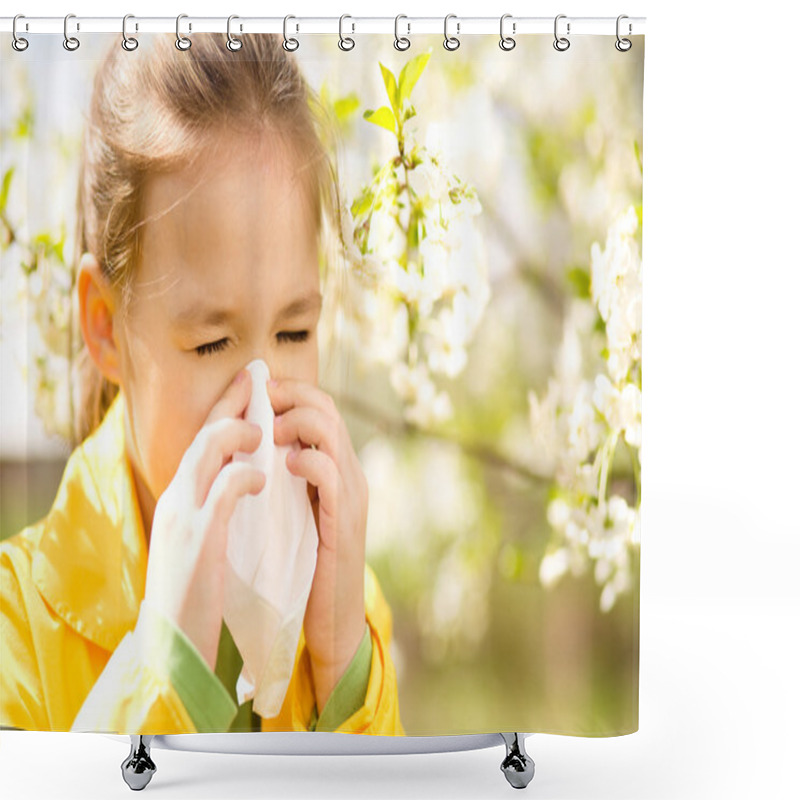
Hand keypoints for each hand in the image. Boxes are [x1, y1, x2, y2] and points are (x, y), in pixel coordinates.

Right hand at [143, 368, 265, 671]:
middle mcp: (176, 499)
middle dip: (232, 403)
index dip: (224, 408)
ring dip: (239, 431)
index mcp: (179, 499)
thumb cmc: (192, 595)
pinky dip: (244, 476)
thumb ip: (211, 509)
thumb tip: (238, 480)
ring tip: (264, 431)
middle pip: (203, 432)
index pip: (201, 440)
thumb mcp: (198, 542)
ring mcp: (184, 516)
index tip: (248, 384)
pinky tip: (262, 478)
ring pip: (207, 449)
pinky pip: (223, 489)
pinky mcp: (200, 539)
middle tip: (259, 381)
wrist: (171, 648)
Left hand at [267, 377, 367, 711]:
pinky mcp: (345, 516)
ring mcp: (351, 492)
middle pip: (328, 408)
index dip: (289, 390)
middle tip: (259, 398)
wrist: (332, 618)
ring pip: (330, 431)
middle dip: (291, 394)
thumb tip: (250, 447)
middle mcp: (348, 471)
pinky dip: (305, 459)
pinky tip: (282, 465)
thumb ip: (282, 480)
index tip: (255, 387)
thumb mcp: (290, 512)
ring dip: (296, 420)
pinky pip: (329, 471)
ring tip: (269, 430)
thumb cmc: (302, 565)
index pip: (320, 407)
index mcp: (335, 467)